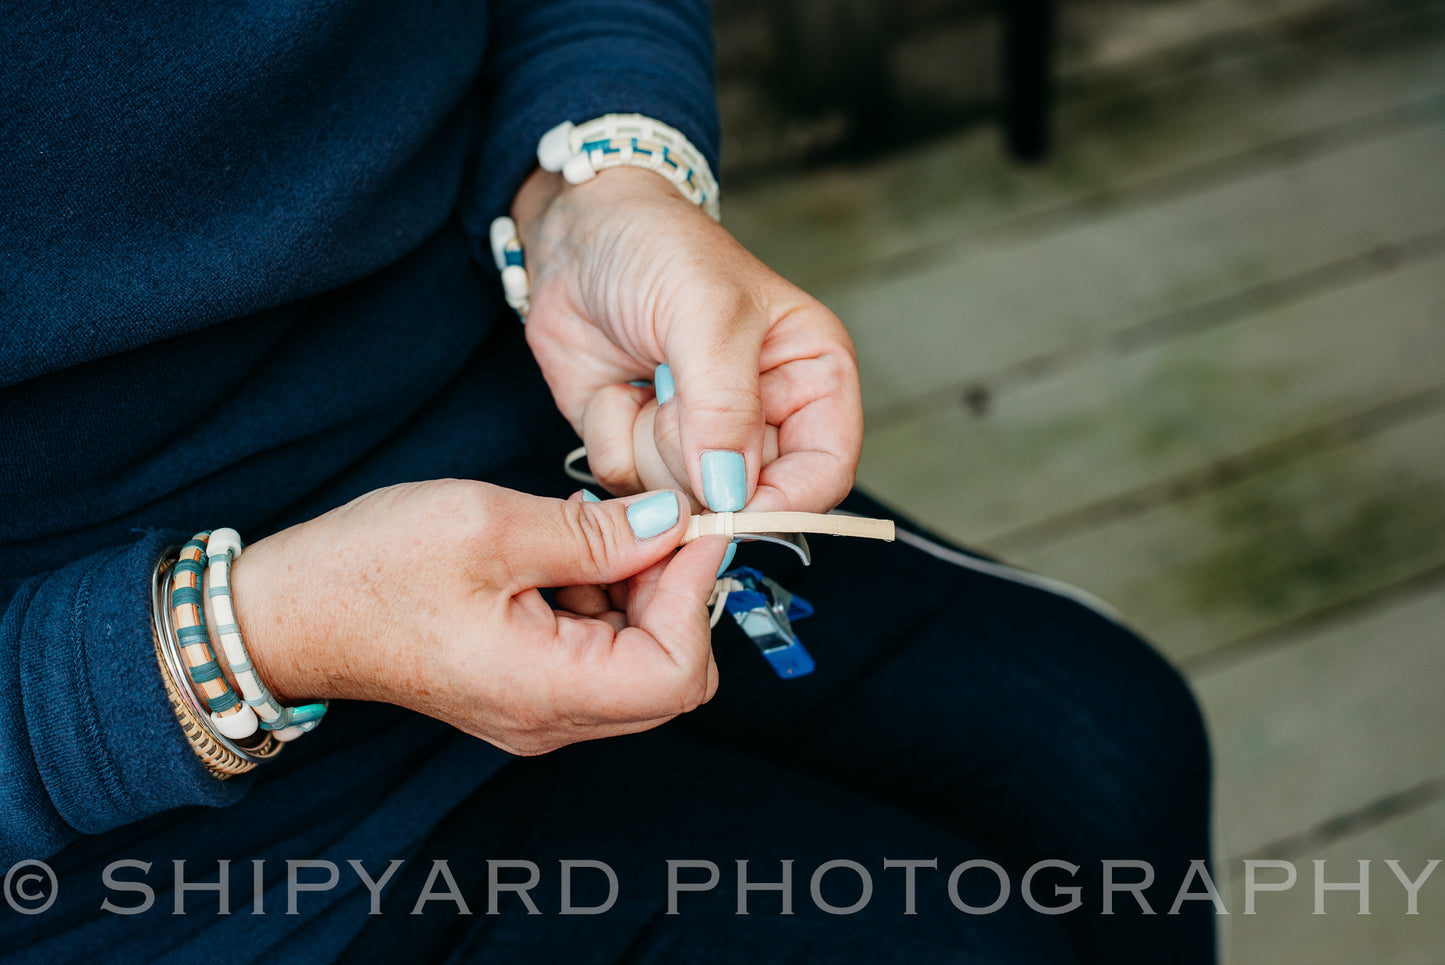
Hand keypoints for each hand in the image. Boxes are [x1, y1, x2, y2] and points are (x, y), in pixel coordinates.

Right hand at [224, 479, 727, 754]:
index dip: (697, 593)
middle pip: (673, 674)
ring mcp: (540, 712)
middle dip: (673, 593)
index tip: (689, 526)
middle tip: (643, 523)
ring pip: (643, 662)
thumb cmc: (369, 570)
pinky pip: (601, 655)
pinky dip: (604, 601)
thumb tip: (675, 524)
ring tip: (584, 533)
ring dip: (637, 592)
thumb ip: (596, 533)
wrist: (290, 611)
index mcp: (546, 690)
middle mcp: (552, 720)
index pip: (680, 672)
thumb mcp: (489, 526)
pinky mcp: (528, 690)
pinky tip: (561, 555)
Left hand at [512, 166, 862, 513]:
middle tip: (670, 388)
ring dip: (647, 443)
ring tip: (646, 377)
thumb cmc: (658, 247)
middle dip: (696, 459)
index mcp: (813, 376)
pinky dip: (610, 437)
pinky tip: (615, 388)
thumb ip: (724, 405)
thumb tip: (731, 490)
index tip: (728, 507)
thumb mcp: (705, 311)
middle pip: (747, 499)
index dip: (783, 503)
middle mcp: (765, 418)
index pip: (825, 472)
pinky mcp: (643, 447)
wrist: (576, 233)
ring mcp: (701, 440)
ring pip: (682, 499)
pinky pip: (628, 485)